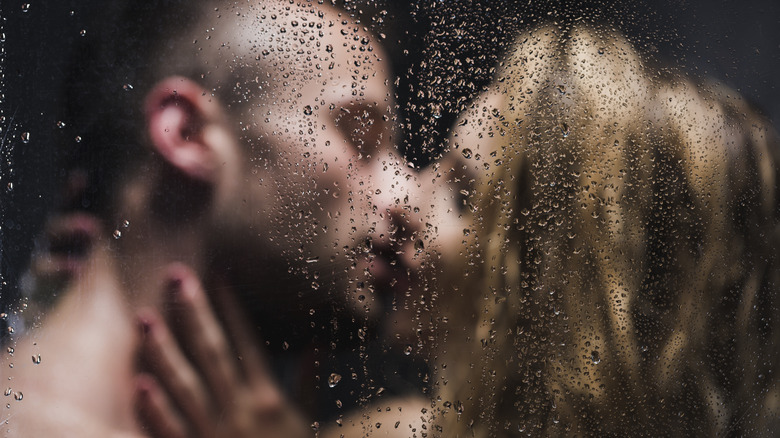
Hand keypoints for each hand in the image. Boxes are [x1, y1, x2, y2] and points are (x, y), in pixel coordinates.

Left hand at [135, 264, 308, 437]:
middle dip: (194, 313)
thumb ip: (310, 381)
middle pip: (213, 353)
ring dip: (164, 352)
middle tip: (176, 276)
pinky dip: (155, 410)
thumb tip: (317, 343)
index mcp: (267, 397)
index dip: (232, 307)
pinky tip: (138, 384)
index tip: (217, 274)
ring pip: (186, 386)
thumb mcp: (304, 419)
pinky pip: (171, 432)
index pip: (247, 341)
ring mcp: (215, 433)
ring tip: (145, 319)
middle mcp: (240, 409)